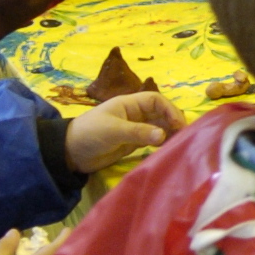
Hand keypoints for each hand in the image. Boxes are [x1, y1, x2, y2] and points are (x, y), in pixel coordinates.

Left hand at [65, 89, 185, 173]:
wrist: (69, 154)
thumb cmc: (90, 133)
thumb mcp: (113, 130)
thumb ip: (138, 132)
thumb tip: (164, 135)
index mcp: (130, 104)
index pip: (156, 101)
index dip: (170, 109)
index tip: (179, 124)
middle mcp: (135, 115)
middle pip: (161, 114)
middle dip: (173, 121)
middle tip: (184, 135)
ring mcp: (135, 129)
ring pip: (159, 127)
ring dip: (169, 133)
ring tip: (180, 143)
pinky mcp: (132, 144)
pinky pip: (152, 141)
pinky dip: (161, 144)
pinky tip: (168, 149)